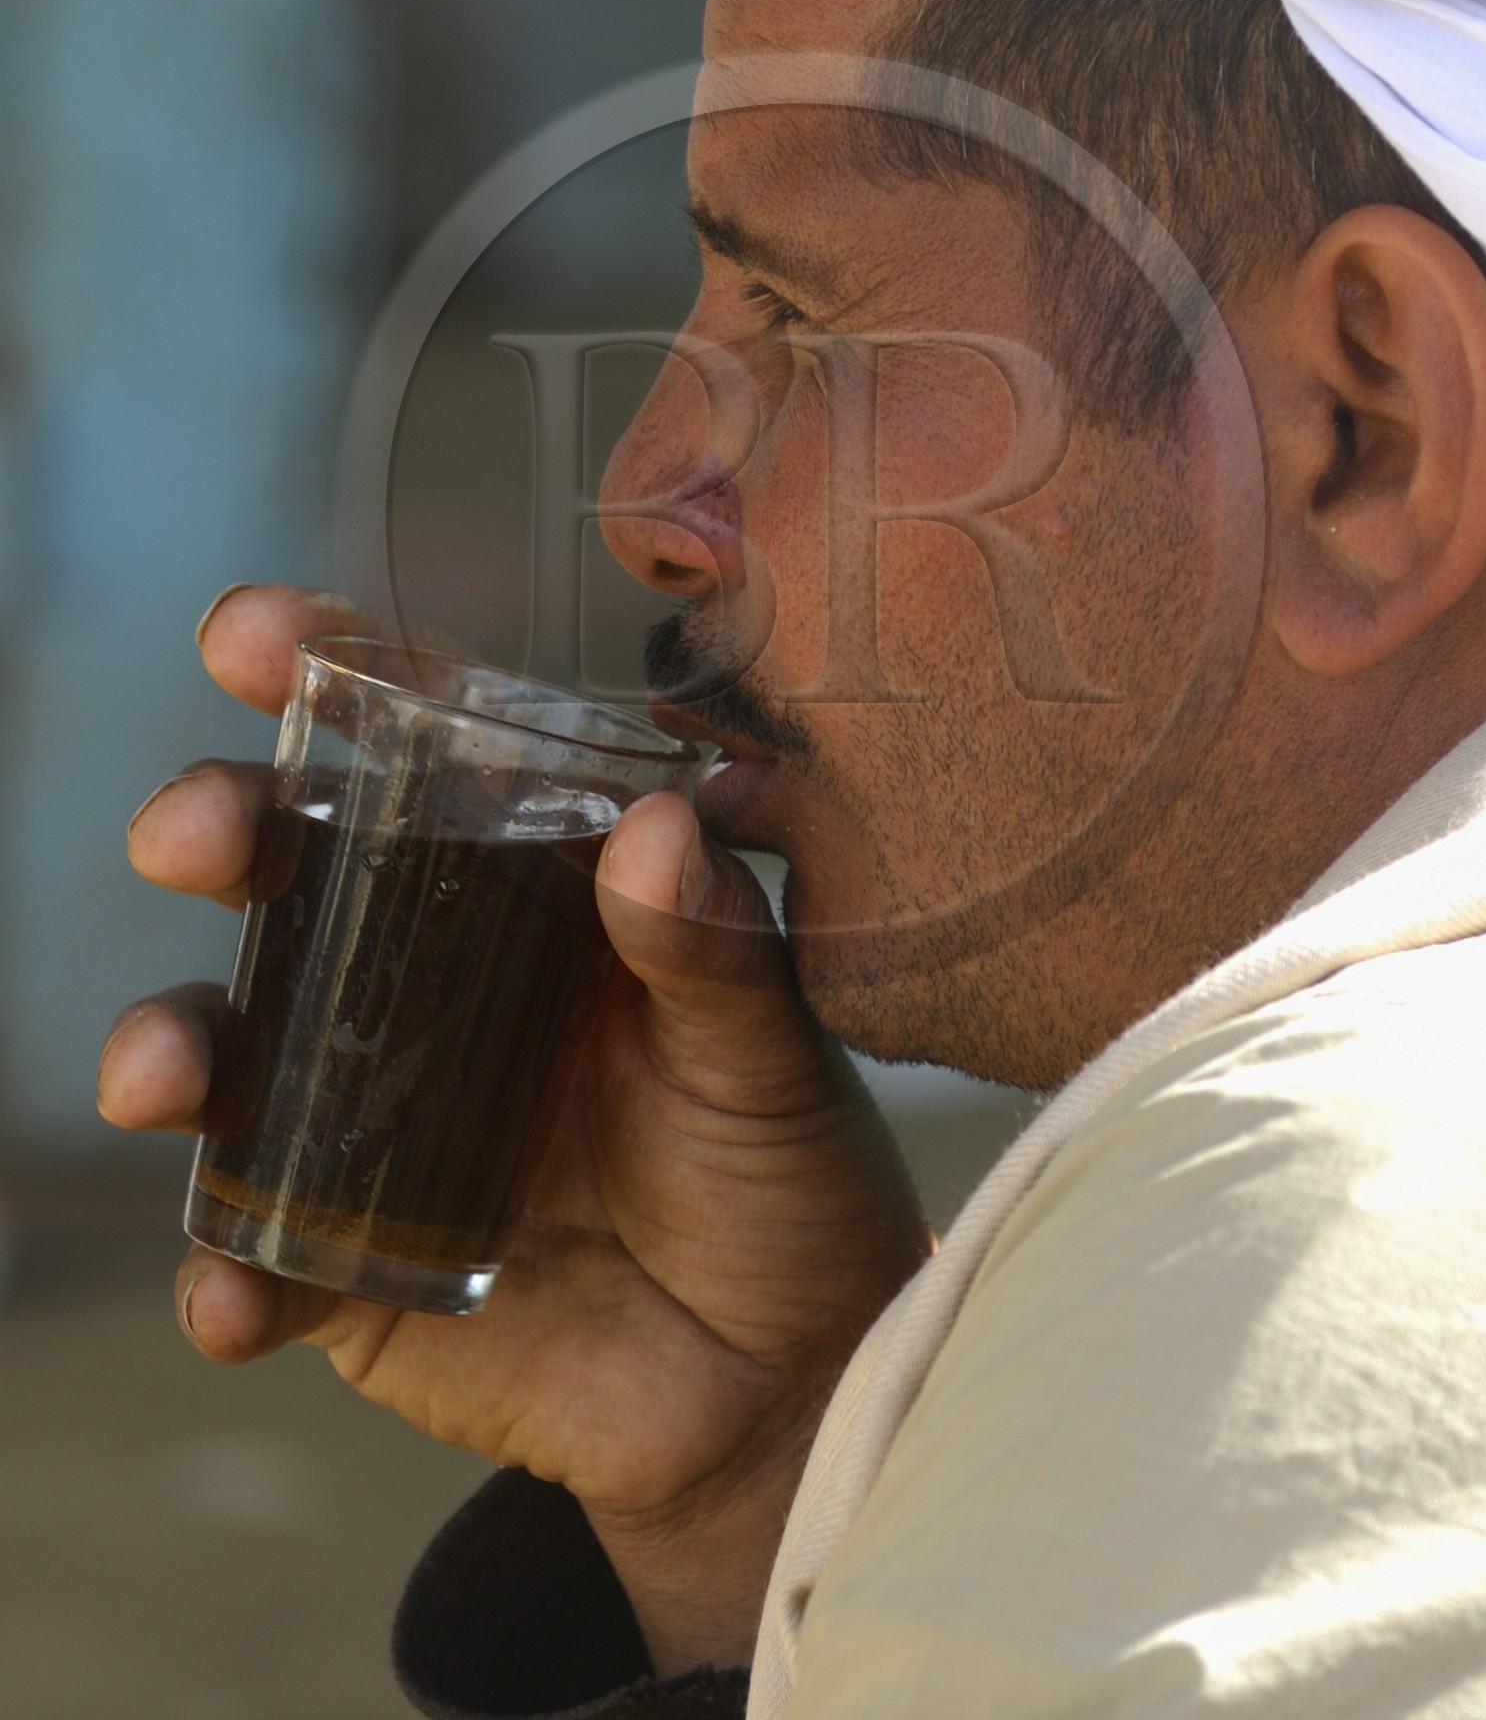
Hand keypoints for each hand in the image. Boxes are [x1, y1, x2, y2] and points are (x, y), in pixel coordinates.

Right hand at [101, 585, 928, 1670]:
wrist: (785, 1385)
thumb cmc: (785, 1176)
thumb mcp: (774, 1052)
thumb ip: (715, 947)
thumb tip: (654, 825)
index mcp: (528, 892)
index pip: (412, 753)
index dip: (321, 677)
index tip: (254, 635)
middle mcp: (425, 984)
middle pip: (282, 873)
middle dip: (214, 829)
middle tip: (192, 834)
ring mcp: (369, 1122)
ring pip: (226, 1055)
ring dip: (170, 1047)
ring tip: (165, 1076)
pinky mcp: (347, 1268)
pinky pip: (251, 1263)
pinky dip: (223, 1279)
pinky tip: (238, 1297)